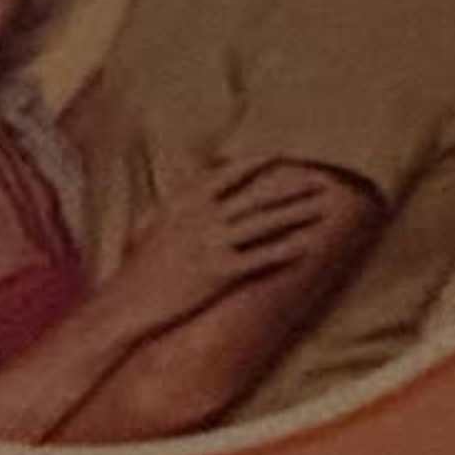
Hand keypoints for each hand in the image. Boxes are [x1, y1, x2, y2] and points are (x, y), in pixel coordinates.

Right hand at [102, 158, 351, 328]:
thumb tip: (189, 186)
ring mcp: (212, 243)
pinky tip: (308, 247)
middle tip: (321, 180)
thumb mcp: (152, 223)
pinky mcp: (220, 272)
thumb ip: (177, 204)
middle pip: (256, 196)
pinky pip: (260, 258)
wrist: (130, 300)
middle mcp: (201, 217)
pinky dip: (285, 251)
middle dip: (291, 187)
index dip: (260, 162)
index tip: (285, 154)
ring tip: (324, 207)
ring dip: (297, 213)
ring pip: (264, 223)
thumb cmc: (138, 265)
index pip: (229, 173)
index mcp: (185, 201)